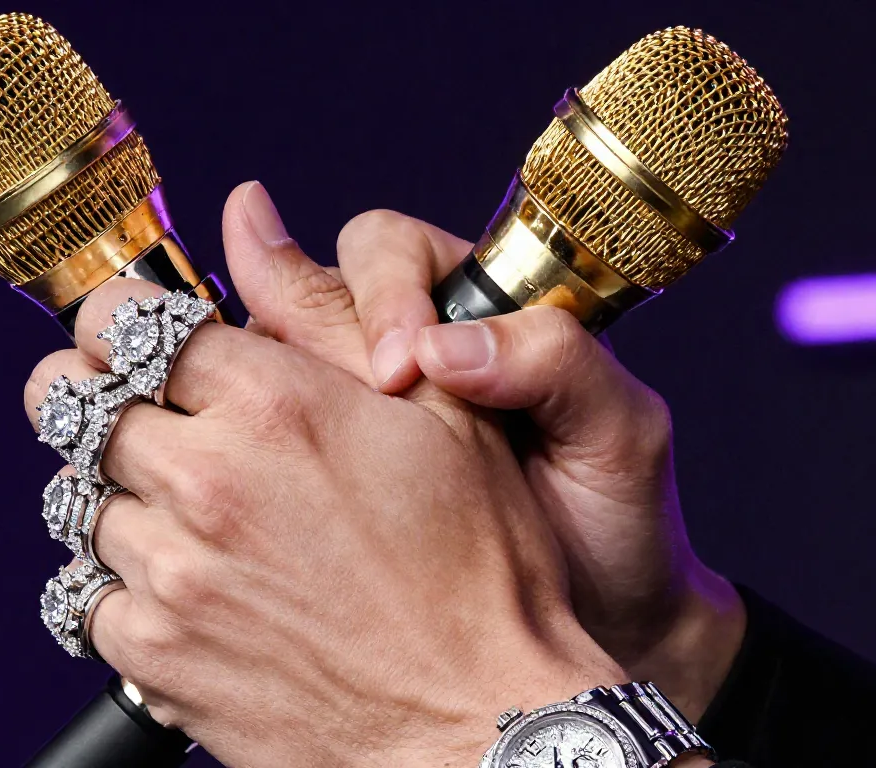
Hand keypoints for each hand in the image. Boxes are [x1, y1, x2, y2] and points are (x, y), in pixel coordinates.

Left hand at [21, 187, 624, 767]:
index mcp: (274, 400)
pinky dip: (120, 586)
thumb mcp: (436, 414)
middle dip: (96, 400)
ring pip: (77, 500)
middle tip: (141, 421)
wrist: (481, 722)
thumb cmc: (480, 569)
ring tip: (191, 520)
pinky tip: (190, 590)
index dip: (121, 323)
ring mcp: (174, 571)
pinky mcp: (155, 653)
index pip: (123, 319)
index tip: (138, 343)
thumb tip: (246, 212)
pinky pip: (85, 594)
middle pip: (68, 403)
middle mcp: (208, 477)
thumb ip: (322, 309)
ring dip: (119, 498)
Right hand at [225, 199, 741, 720]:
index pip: (392, 251)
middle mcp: (403, 342)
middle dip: (308, 334)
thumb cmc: (617, 518)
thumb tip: (443, 345)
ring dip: (272, 389)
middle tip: (344, 402)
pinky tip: (268, 478)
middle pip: (312, 292)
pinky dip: (258, 444)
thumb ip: (557, 361)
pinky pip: (270, 435)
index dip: (382, 294)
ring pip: (274, 359)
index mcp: (476, 305)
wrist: (604, 622)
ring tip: (295, 440)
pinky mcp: (321, 472)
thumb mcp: (617, 431)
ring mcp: (353, 409)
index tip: (400, 369)